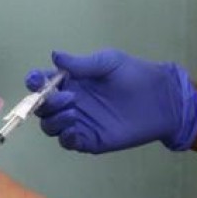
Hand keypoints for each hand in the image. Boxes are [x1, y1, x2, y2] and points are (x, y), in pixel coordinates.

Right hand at [24, 49, 196, 152]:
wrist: (162, 100)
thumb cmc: (135, 75)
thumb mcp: (109, 62)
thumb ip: (81, 63)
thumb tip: (54, 56)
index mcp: (70, 82)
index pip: (42, 83)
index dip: (34, 81)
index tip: (36, 80)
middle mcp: (69, 102)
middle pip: (42, 107)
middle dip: (45, 103)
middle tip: (68, 97)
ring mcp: (78, 122)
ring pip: (50, 126)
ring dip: (54, 120)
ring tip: (73, 112)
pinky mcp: (89, 139)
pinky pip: (67, 142)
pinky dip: (65, 136)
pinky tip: (74, 127)